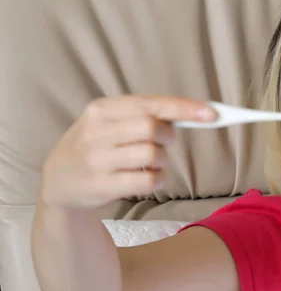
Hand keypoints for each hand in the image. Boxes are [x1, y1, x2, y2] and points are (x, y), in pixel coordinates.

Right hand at [39, 95, 216, 208]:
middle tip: (164, 142)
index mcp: (102, 109)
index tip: (213, 114)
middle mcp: (97, 132)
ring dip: (163, 159)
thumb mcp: (108, 123)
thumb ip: (143, 115)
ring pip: (152, 154)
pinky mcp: (102, 186)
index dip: (185, 107)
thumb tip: (194, 112)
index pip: (151, 103)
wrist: (57, 183)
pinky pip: (148, 180)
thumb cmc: (96, 147)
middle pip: (152, 127)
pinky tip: (150, 177)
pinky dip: (159, 178)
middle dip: (168, 136)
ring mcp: (97, 160)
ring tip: (151, 161)